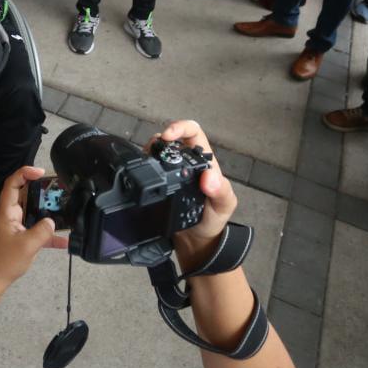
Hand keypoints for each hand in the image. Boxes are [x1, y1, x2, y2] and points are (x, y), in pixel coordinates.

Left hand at [0, 166, 67, 287]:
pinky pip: (35, 230)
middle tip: (57, 191)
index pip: (12, 184)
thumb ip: (43, 231)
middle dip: (41, 192)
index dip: (25, 173)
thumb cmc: (5, 261)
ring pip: (32, 212)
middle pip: (25, 195)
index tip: (41, 173)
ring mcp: (14, 226)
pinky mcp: (19, 237)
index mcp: (6, 211)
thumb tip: (52, 222)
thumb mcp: (27, 245)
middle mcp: (9, 215)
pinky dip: (47, 234)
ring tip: (63, 209)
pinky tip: (64, 241)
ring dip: (46, 212)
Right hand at [148, 121, 236, 266]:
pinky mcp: (159, 182)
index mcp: (204, 161)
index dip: (180, 127)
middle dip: (159, 139)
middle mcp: (187, 162)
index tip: (168, 135)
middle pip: (170, 137)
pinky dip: (143, 165)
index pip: (193, 131)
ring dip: (149, 151)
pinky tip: (143, 173)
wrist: (196, 240)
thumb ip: (221, 191)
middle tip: (151, 151)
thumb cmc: (213, 219)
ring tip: (145, 162)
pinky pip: (149, 166)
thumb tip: (209, 177)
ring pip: (157, 149)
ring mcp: (171, 171)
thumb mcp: (224, 206)